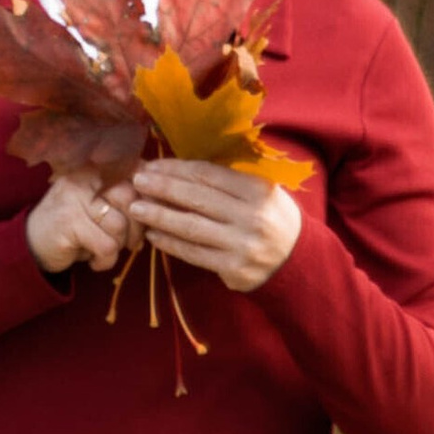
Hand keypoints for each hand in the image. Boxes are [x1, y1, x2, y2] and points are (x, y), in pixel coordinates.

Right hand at [27, 167, 138, 273]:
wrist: (33, 243)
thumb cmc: (76, 224)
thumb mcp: (101, 204)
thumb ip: (127, 197)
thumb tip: (162, 203)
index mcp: (95, 168)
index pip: (136, 174)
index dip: (148, 200)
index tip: (147, 218)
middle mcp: (83, 177)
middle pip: (131, 201)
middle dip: (137, 228)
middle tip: (130, 242)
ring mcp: (73, 198)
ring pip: (120, 226)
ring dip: (118, 247)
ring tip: (104, 250)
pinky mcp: (68, 222)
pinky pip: (106, 246)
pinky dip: (105, 260)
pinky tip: (94, 260)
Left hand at [127, 158, 303, 292]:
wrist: (297, 259)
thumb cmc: (271, 217)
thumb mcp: (261, 191)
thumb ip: (228, 182)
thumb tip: (178, 170)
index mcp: (258, 190)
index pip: (209, 175)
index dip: (177, 169)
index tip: (153, 166)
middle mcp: (251, 216)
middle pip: (197, 199)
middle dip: (162, 188)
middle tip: (137, 181)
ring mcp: (242, 244)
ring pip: (191, 227)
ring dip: (159, 216)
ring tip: (136, 207)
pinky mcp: (233, 268)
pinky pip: (195, 253)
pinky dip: (171, 244)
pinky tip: (153, 235)